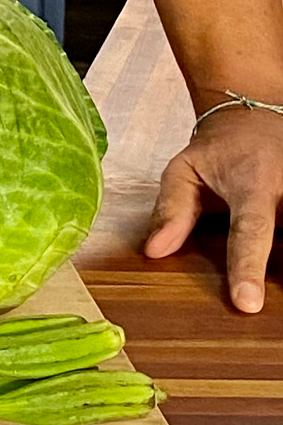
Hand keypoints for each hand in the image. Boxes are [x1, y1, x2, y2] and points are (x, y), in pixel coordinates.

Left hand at [144, 103, 282, 311]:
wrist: (255, 120)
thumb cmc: (217, 152)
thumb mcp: (184, 169)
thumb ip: (171, 209)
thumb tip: (154, 251)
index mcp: (252, 183)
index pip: (250, 231)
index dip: (248, 267)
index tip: (247, 304)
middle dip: (280, 273)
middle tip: (253, 303)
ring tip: (273, 290)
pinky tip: (277, 273)